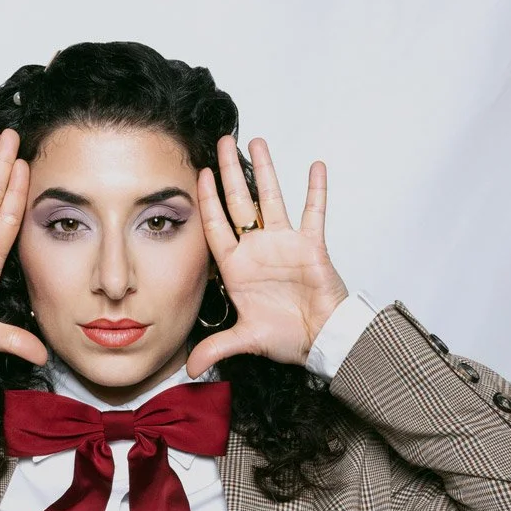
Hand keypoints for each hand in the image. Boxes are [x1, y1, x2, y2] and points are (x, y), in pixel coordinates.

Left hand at [185, 136, 348, 377]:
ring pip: (272, 198)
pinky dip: (315, 190)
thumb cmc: (285, 338)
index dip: (206, 201)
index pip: (216, 226)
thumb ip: (217, 347)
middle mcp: (258, 249)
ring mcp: (284, 244)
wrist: (321, 341)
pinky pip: (314, 212)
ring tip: (256, 141)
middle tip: (221, 143)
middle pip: (239, 202)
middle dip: (229, 172)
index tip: (197, 174)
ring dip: (264, 170)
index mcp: (237, 267)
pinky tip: (315, 166)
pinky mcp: (311, 246)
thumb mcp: (246, 340)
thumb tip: (189, 369)